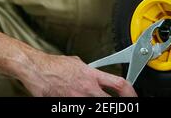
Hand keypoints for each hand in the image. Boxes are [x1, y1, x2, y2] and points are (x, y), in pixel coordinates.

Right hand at [19, 51, 137, 96]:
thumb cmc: (53, 65)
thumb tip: (93, 73)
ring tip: (92, 99)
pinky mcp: (68, 106)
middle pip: (111, 103)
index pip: (118, 84)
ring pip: (97, 107)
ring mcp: (78, 99)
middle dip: (120, 106)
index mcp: (91, 75)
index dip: (130, 93)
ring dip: (99, 106)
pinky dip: (82, 106)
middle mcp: (87, 88)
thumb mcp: (77, 62)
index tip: (133, 97)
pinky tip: (79, 101)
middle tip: (124, 106)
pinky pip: (81, 109)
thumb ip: (88, 70)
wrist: (37, 70)